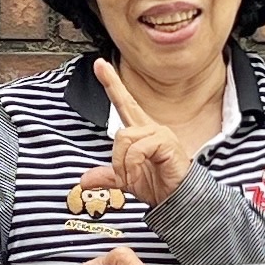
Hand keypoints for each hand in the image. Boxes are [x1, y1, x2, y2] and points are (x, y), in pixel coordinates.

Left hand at [92, 61, 192, 210]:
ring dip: (121, 162)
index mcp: (141, 134)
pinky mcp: (165, 141)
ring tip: (128, 176)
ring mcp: (159, 133)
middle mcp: (150, 128)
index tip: (100, 65)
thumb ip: (107, 176)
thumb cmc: (159, 185)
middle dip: (112, 88)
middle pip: (125, 106)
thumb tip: (85, 179)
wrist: (178, 199)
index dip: (112, 84)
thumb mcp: (126, 180)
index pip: (124, 103)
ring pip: (124, 136)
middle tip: (106, 102)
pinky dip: (130, 165)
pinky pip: (137, 148)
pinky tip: (135, 175)